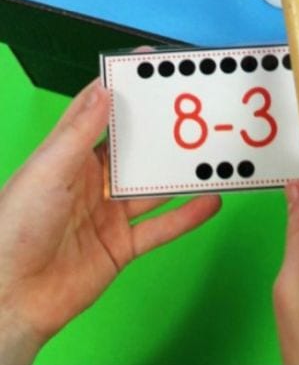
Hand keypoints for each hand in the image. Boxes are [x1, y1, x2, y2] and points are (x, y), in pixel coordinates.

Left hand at [0, 79, 220, 364]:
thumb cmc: (17, 227)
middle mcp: (93, 182)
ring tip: (212, 153)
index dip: (122, 86)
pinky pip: (161, 228)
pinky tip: (211, 200)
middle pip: (135, 150)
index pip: (99, 112)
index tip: (150, 63)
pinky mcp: (122, 246)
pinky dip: (187, 216)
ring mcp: (110, 214)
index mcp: (69, 157)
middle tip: (195, 108)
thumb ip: (80, 133)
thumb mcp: (48, 172)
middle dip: (161, 130)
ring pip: (153, 188)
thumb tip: (106, 89)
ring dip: (180, 174)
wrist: (11, 301)